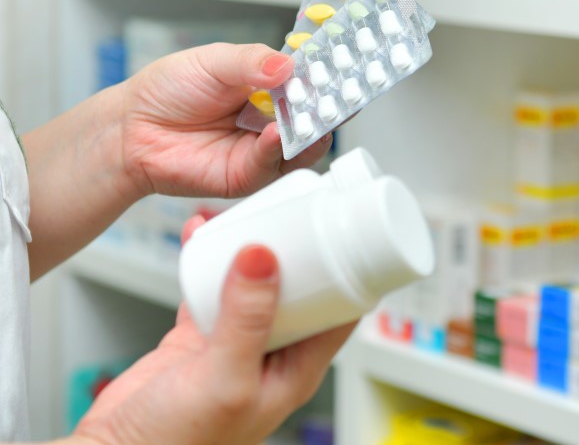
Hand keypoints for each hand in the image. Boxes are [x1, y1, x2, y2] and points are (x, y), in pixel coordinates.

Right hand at [74, 217, 356, 443]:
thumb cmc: (179, 444)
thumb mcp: (224, 379)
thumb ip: (246, 319)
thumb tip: (265, 256)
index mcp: (296, 370)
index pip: (340, 311)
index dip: (348, 268)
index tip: (345, 226)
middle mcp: (272, 354)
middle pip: (299, 288)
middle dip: (296, 247)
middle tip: (292, 207)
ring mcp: (235, 343)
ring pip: (254, 283)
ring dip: (250, 247)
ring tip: (246, 210)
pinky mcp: (199, 336)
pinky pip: (211, 286)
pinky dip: (207, 258)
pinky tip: (203, 232)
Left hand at [120, 43, 331, 197]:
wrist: (132, 130)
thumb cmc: (167, 92)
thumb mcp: (212, 61)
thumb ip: (251, 61)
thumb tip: (287, 65)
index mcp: (269, 86)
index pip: (309, 82)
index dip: (326, 77)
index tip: (343, 69)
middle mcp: (273, 118)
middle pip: (314, 116)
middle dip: (328, 107)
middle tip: (340, 96)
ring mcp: (264, 148)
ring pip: (303, 145)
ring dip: (310, 132)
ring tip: (308, 118)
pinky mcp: (250, 175)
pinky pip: (274, 165)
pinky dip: (278, 150)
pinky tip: (274, 135)